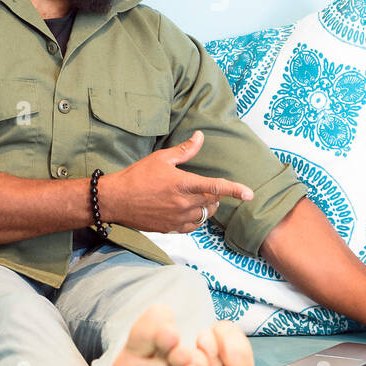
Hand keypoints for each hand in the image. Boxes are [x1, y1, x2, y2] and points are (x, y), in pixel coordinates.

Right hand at [95, 129, 253, 233]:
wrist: (116, 200)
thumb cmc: (137, 176)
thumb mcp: (161, 158)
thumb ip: (185, 150)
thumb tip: (200, 136)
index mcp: (183, 184)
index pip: (216, 187)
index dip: (235, 190)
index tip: (250, 194)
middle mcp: (183, 203)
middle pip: (213, 203)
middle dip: (215, 196)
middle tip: (203, 187)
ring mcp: (177, 218)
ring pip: (204, 216)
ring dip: (205, 208)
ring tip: (194, 198)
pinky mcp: (170, 229)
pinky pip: (192, 227)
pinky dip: (195, 219)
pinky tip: (185, 210)